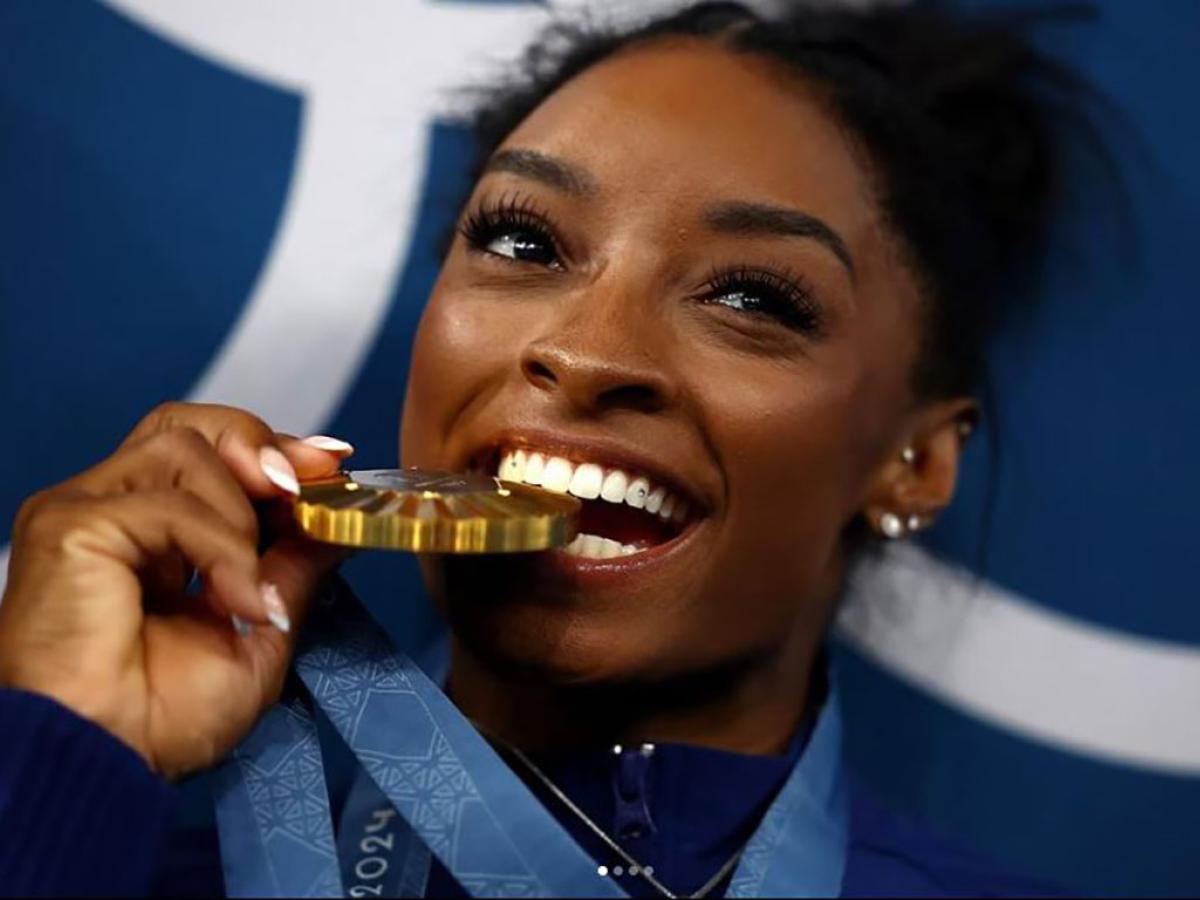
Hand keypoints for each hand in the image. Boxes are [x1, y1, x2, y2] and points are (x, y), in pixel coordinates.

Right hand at [0, 402, 353, 778]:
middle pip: (187, 425)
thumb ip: (292, 571)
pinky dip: (222, 551)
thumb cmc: (160, 721)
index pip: (207, 453)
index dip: (270, 449)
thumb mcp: (258, 634)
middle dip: (259, 446)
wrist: (106, 768)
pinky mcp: (70, 526)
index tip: (329, 464)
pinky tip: (234, 603)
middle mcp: (112, 512)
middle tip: (303, 486)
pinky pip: (171, 506)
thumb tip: (339, 525)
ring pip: (184, 449)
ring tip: (248, 586)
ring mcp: (85, 512)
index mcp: (150, 537)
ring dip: (241, 515)